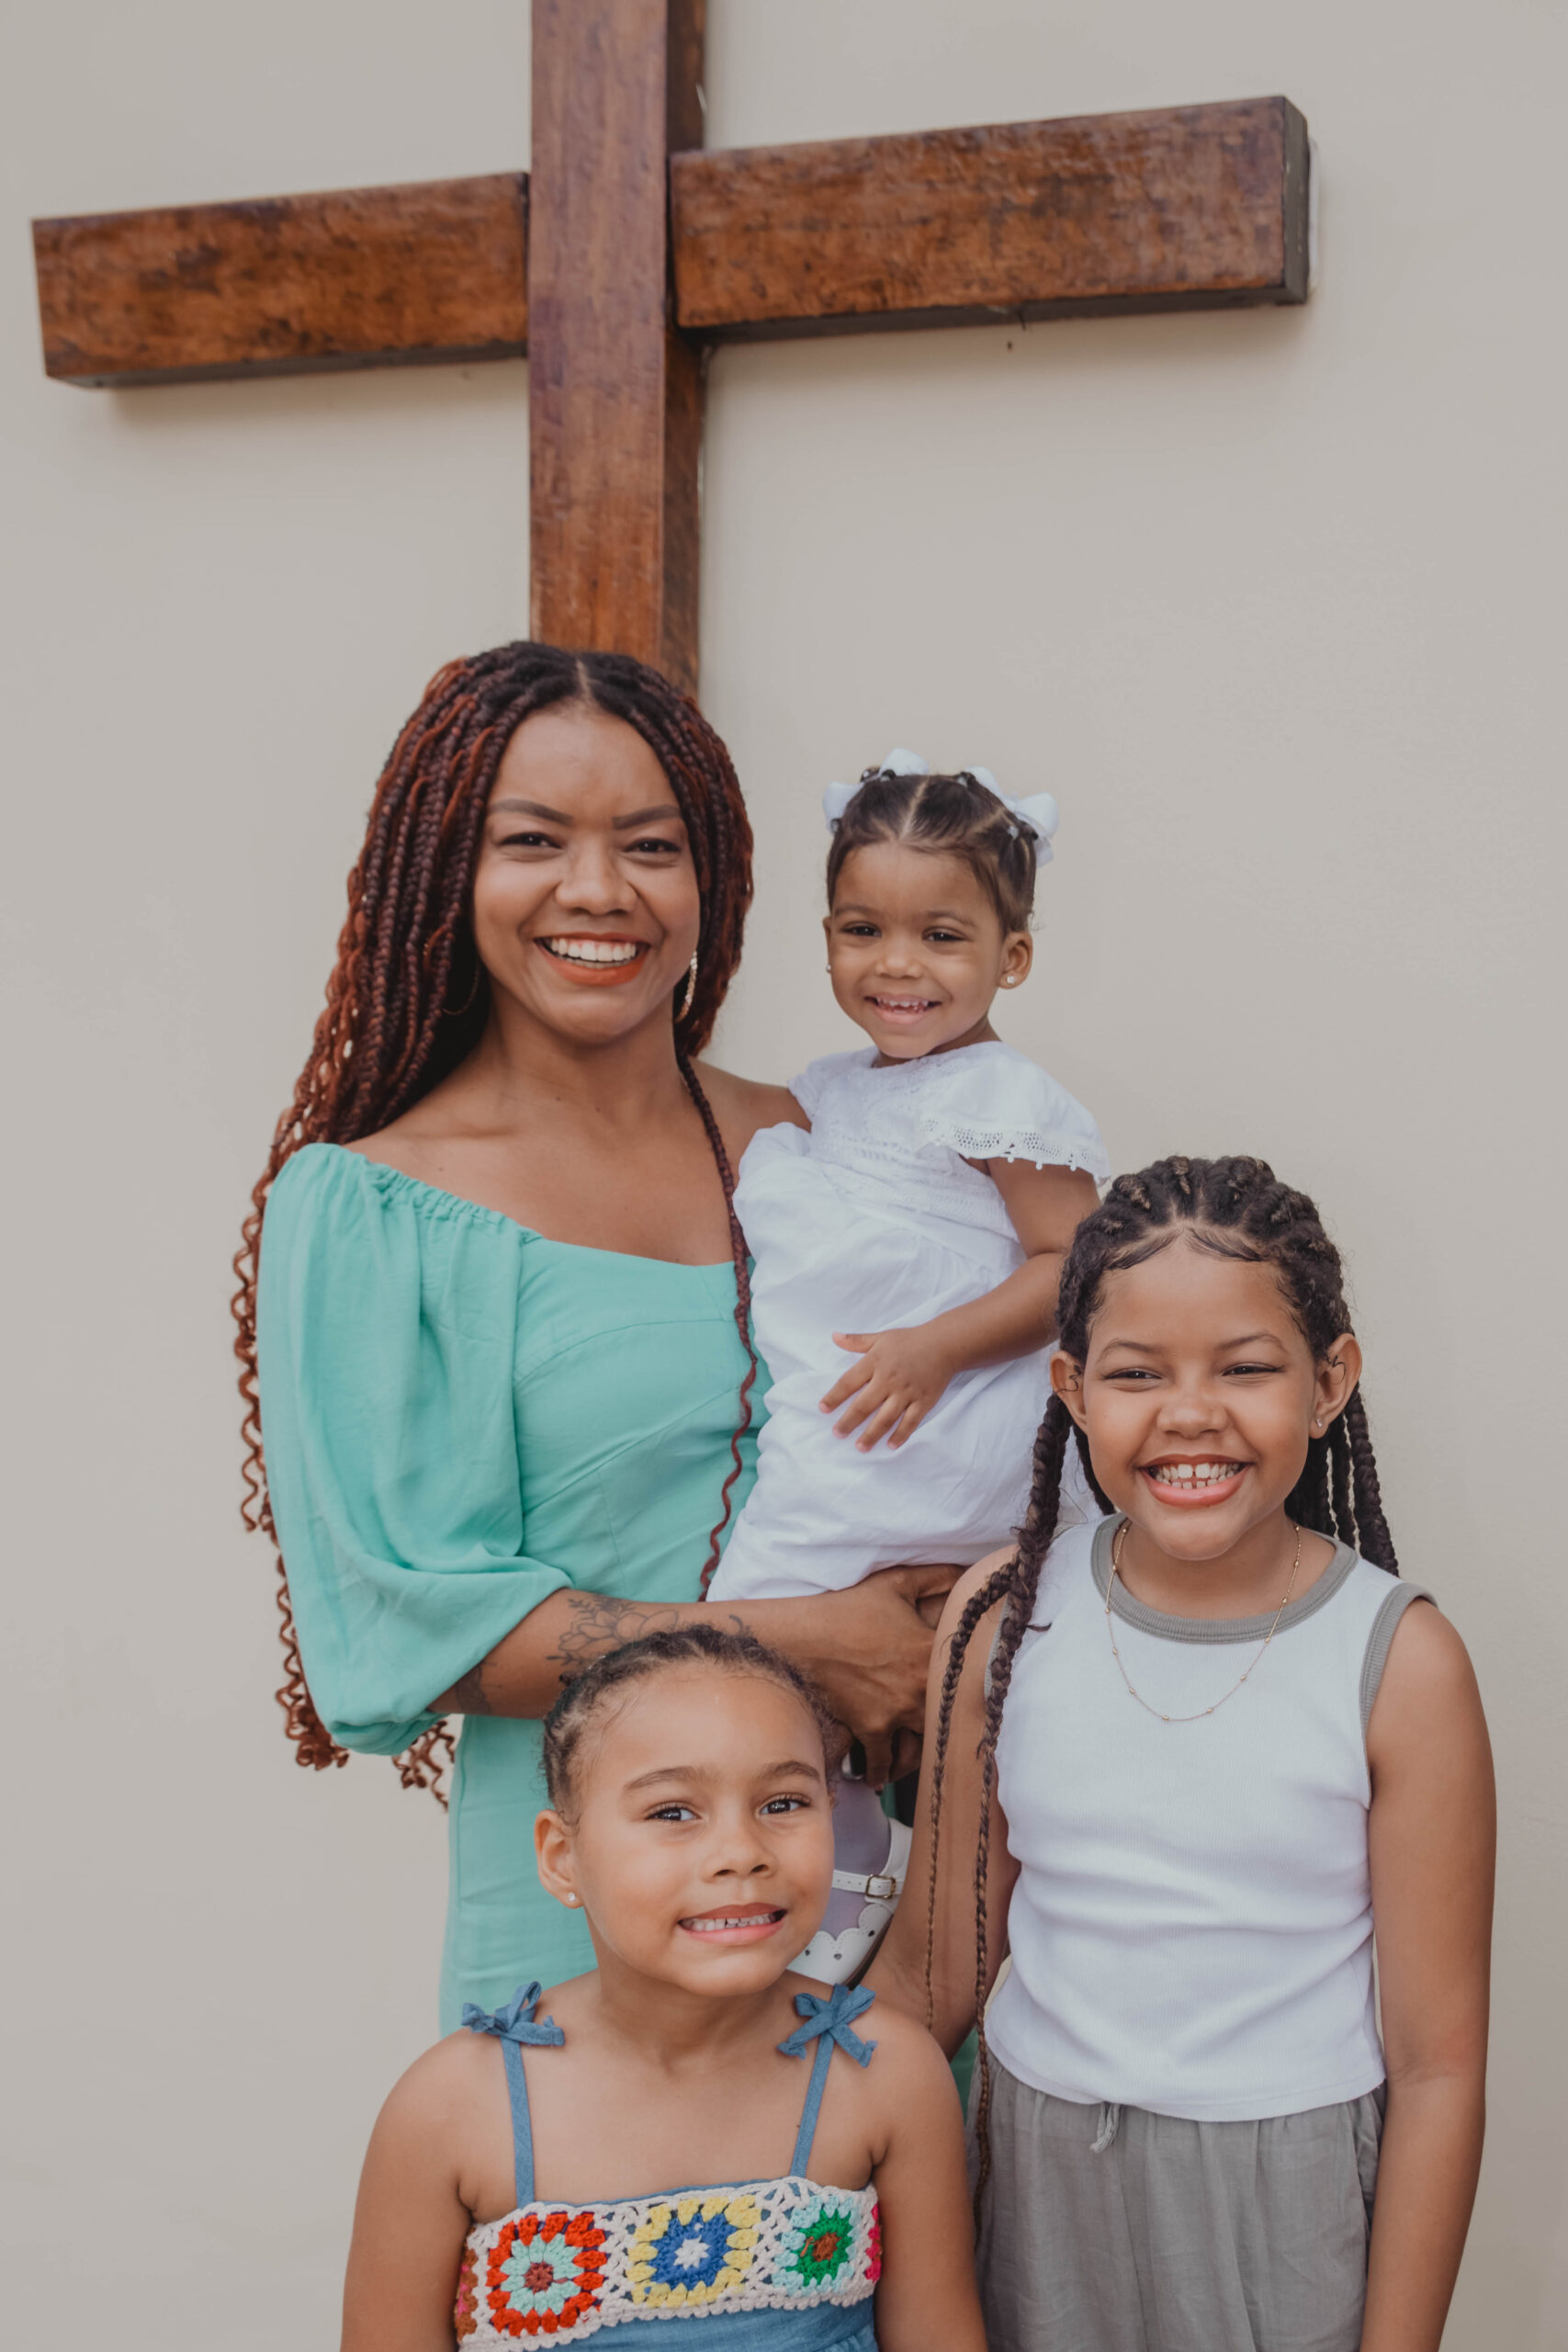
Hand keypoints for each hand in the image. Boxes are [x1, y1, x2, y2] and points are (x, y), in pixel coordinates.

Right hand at [797, 1563, 962, 1783]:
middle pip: (952, 1719)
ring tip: (925, 1758)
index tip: (994, 1697)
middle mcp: (920, 1690)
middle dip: (956, 1726)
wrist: (805, 1637)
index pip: (973, 1674)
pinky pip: (882, 1759)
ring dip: (922, 1753)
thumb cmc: (850, 1608)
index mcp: (932, 1654)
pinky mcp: (870, 1728)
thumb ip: (938, 1576)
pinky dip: (882, 1771)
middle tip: (965, 1737)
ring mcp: (895, 1713)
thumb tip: (968, 1572)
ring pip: (922, 1745)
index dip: (984, 1683)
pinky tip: (881, 1779)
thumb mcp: (896, 1583)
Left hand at [820, 1325, 957, 1449]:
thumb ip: (856, 1341)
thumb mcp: (881, 1337)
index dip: (835, 1396)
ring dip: (872, 1434)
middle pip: (864, 1404)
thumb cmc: (910, 1340)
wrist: (944, 1344)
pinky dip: (901, 1435)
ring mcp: (907, 1392)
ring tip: (860, 1447)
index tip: (823, 1409)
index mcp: (875, 1362)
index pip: (849, 1382)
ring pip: (886, 1417)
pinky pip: (910, 1422)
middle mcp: (889, 1379)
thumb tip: (834, 1337)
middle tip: (837, 1434)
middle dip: (849, 1421)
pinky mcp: (923, 1401)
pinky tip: (890, 1446)